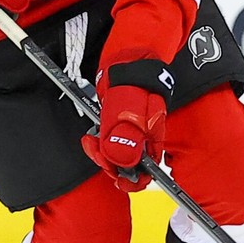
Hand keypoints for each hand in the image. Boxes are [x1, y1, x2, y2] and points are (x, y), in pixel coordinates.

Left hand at [81, 60, 173, 191]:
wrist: (126, 62)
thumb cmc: (133, 83)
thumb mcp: (128, 112)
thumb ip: (126, 139)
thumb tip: (124, 164)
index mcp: (152, 141)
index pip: (147, 174)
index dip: (130, 179)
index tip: (115, 176)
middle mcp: (143, 142)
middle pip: (127, 168)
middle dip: (109, 164)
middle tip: (96, 150)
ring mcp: (130, 136)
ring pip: (115, 158)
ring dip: (100, 154)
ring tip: (91, 141)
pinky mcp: (118, 129)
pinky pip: (107, 146)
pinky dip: (97, 144)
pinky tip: (91, 137)